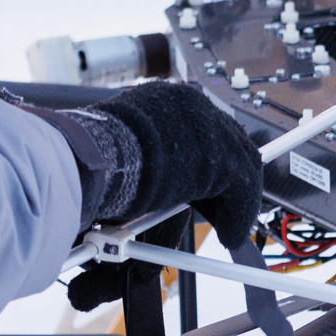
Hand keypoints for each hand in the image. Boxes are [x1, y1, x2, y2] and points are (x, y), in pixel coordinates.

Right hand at [100, 81, 264, 248]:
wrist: (94, 162)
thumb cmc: (93, 162)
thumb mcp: (120, 154)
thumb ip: (140, 162)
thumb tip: (143, 186)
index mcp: (163, 99)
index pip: (198, 129)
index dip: (205, 161)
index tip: (203, 183)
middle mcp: (191, 105)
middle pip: (226, 142)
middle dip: (227, 178)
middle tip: (222, 207)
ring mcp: (210, 129)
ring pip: (238, 166)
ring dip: (236, 201)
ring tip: (230, 227)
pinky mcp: (223, 159)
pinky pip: (242, 190)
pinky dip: (238, 216)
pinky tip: (230, 236)